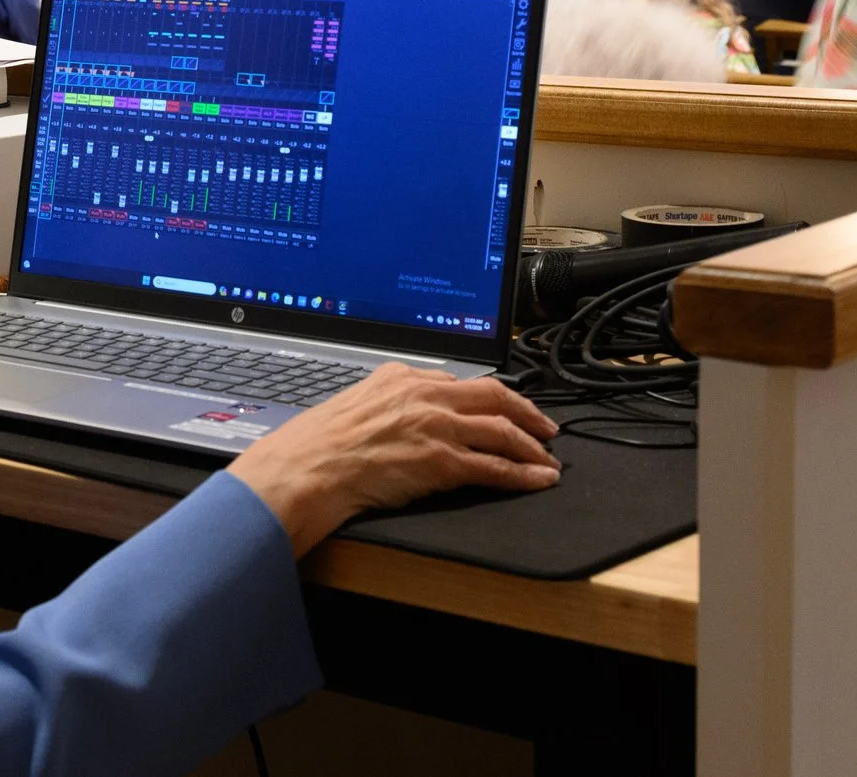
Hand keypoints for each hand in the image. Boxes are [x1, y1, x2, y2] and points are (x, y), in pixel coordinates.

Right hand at [226, 363, 559, 554]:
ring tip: (548, 459)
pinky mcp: (443, 461)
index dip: (489, 397)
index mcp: (401, 376)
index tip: (502, 408)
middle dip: (527, 412)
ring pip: (503, 430)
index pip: (460, 382)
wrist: (307, 469)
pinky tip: (540, 480)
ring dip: (533, 447)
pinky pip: (496, 467)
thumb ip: (386, 402)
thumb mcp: (354, 404)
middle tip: (546, 427)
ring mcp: (437, 426)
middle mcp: (425, 395)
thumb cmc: (317, 445)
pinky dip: (525, 474)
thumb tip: (403, 414)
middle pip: (495, 395)